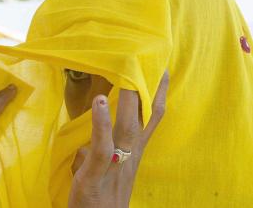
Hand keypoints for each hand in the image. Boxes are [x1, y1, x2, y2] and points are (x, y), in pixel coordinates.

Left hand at [69, 71, 168, 207]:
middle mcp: (130, 155)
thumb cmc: (103, 196)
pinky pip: (101, 145)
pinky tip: (101, 101)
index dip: (157, 97)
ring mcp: (115, 164)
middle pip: (144, 118)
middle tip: (152, 61)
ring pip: (127, 126)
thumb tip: (98, 131)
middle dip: (150, 89)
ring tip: (128, 70)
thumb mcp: (112, 169)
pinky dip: (102, 122)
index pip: (150, 120)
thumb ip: (109, 148)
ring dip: (130, 98)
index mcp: (133, 153)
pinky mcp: (95, 174)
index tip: (161, 74)